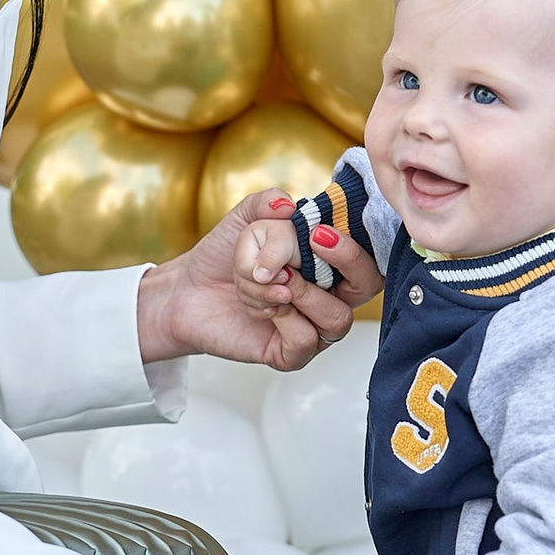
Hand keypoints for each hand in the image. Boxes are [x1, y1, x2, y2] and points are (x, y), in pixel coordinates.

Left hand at [139, 189, 358, 371]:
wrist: (187, 291)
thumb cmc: (223, 257)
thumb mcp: (245, 219)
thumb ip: (267, 202)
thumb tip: (289, 206)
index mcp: (329, 260)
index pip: (367, 254)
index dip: (354, 245)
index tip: (318, 232)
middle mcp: (330, 294)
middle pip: (367, 286)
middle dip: (344, 262)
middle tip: (308, 246)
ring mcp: (314, 326)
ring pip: (337, 318)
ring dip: (299, 293)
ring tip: (266, 281)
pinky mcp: (292, 353)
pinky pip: (307, 340)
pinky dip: (282, 318)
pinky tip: (261, 307)